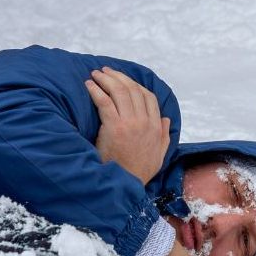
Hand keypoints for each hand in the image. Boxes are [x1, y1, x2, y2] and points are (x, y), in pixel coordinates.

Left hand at [85, 66, 170, 184]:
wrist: (126, 185)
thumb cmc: (139, 172)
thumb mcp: (159, 154)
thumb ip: (164, 136)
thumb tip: (166, 120)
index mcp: (156, 127)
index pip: (148, 97)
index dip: (135, 85)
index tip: (123, 81)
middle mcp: (145, 122)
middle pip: (133, 89)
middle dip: (118, 77)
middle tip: (105, 71)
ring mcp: (130, 123)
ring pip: (119, 91)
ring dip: (106, 79)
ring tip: (96, 74)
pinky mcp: (114, 127)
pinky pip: (105, 102)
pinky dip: (96, 90)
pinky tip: (89, 85)